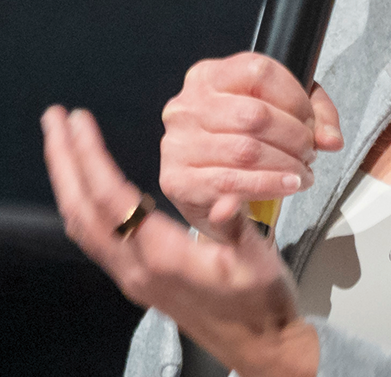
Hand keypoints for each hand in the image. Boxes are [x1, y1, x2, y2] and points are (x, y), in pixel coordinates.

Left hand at [41, 105, 318, 376]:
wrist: (260, 346)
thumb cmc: (260, 302)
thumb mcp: (257, 259)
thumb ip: (236, 227)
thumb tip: (222, 202)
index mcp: (161, 258)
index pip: (112, 201)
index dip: (91, 158)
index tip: (79, 122)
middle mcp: (135, 269)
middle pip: (83, 211)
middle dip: (64, 162)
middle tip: (54, 119)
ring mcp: (132, 276)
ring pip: (82, 225)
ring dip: (68, 180)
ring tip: (63, 144)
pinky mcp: (138, 278)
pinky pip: (94, 236)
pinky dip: (82, 201)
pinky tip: (87, 186)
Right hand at [159, 53, 342, 240]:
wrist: (211, 189)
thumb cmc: (245, 139)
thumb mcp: (284, 111)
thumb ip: (316, 115)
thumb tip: (331, 139)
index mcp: (211, 75)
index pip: (260, 72)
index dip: (295, 99)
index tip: (311, 122)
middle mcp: (189, 104)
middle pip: (256, 115)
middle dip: (294, 138)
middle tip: (310, 153)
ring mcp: (178, 142)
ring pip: (246, 151)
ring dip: (285, 165)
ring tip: (302, 173)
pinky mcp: (177, 180)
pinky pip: (231, 183)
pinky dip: (267, 186)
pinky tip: (285, 186)